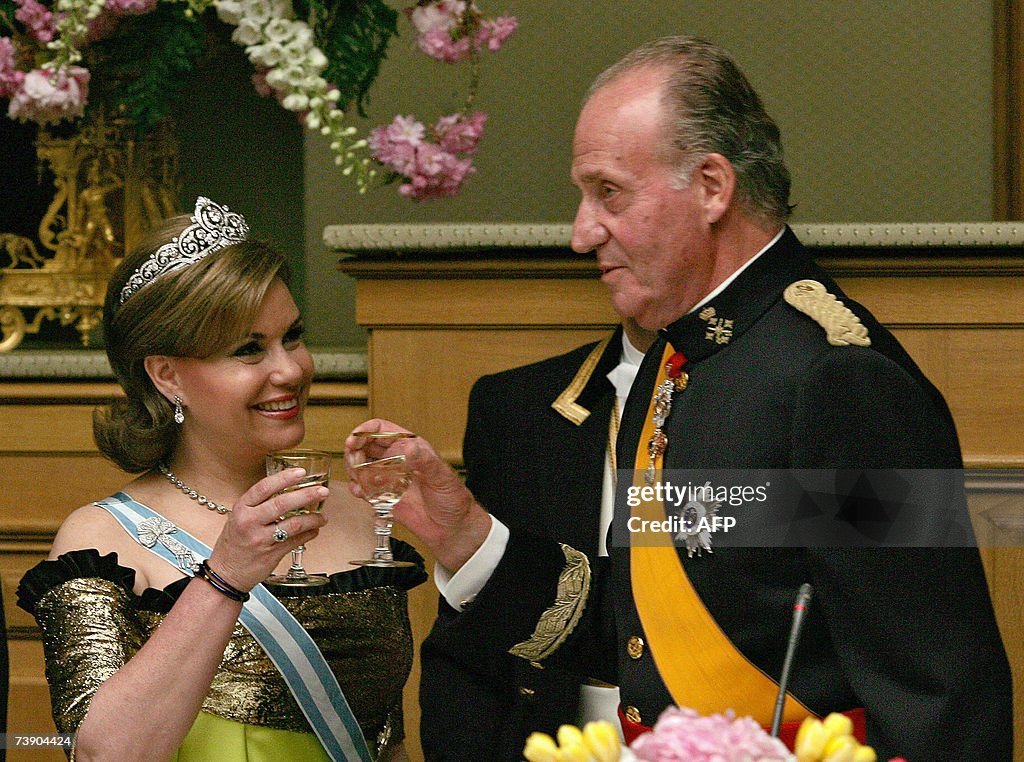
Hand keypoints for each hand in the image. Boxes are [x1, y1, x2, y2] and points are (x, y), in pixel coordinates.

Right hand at [207, 468, 327, 591]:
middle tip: (323, 491)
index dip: (284, 478)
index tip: (301, 472)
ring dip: (313, 519)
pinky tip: (315, 530)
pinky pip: (296, 541)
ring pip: (293, 524)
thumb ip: (258, 505)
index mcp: (241, 508)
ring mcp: (260, 539)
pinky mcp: (271, 554)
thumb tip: (288, 490)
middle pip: (282, 503)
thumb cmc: (234, 543)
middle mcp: (250, 522)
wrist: (225, 573)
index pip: (264, 487)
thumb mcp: (238, 518)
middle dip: (307, 495)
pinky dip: (309, 534)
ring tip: (322, 516)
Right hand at [346, 419, 491, 570]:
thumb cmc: (453, 500)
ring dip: (354, 470)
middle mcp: (398, 461)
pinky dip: (358, 489)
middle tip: (354, 461)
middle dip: (355, 451)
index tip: (354, 439)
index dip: (365, 431)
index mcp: (412, 448)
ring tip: (358, 477)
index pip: (383, 430)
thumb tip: (409, 447)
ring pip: (362, 466)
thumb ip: (425, 461)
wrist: (453, 530)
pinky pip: (364, 489)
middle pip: (366, 446)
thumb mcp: (441, 477)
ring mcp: (390, 479)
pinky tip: (361, 492)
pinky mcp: (384, 498)